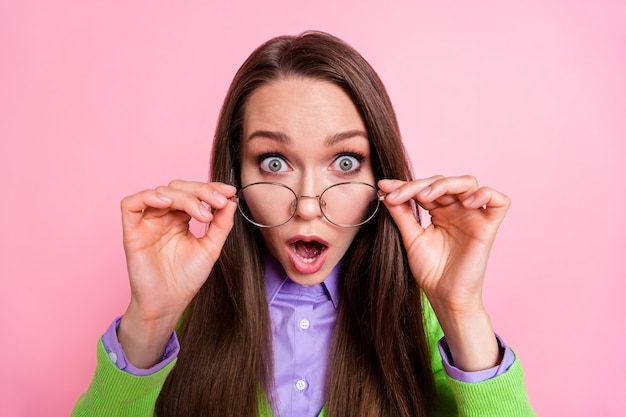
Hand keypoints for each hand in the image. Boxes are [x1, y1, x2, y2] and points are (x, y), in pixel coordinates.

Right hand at [118, 180, 236, 366]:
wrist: (169, 304)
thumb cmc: (186, 278)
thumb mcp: (210, 248)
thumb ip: (221, 225)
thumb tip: (231, 200)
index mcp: (181, 218)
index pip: (194, 193)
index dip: (211, 188)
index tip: (230, 192)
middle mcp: (163, 217)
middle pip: (178, 188)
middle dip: (201, 191)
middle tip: (219, 202)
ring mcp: (147, 223)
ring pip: (161, 192)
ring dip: (184, 197)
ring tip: (203, 214)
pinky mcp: (132, 231)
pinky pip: (130, 204)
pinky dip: (148, 197)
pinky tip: (168, 203)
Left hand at [379, 175, 510, 370]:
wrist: (443, 296)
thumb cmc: (430, 271)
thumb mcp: (411, 237)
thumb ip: (401, 213)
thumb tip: (386, 190)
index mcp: (440, 211)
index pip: (425, 188)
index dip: (405, 185)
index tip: (383, 187)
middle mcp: (457, 210)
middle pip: (443, 181)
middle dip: (418, 185)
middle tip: (398, 196)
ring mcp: (474, 217)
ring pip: (468, 183)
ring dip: (445, 184)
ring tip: (426, 196)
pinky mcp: (489, 227)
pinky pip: (499, 201)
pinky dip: (485, 195)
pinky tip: (466, 203)